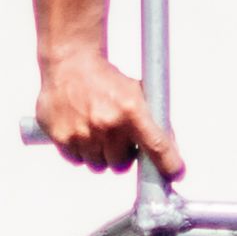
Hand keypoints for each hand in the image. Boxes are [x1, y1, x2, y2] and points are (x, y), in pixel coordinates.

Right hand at [35, 40, 183, 177]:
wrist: (69, 62)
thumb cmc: (104, 78)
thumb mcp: (135, 91)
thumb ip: (151, 120)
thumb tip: (169, 148)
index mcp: (130, 110)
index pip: (156, 146)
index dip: (168, 164)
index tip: (175, 173)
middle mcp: (107, 124)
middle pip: (122, 164)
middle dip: (123, 156)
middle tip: (119, 139)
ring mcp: (82, 132)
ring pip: (98, 165)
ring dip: (101, 155)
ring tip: (98, 133)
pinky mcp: (61, 136)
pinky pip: (77, 160)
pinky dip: (81, 152)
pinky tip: (82, 132)